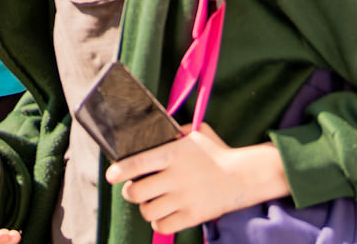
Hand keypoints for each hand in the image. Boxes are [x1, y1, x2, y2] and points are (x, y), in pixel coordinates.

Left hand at [106, 125, 289, 233]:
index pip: (137, 163)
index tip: (111, 175)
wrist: (245, 176)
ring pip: (147, 211)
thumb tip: (158, 131)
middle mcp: (175, 177)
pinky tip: (163, 213)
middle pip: (136, 192)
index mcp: (173, 154)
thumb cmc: (218, 153)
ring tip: (150, 201)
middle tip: (134, 189)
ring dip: (145, 207)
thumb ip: (176, 132)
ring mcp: (183, 198)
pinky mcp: (192, 215)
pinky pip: (163, 225)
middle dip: (130, 192)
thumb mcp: (197, 133)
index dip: (119, 171)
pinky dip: (159, 221)